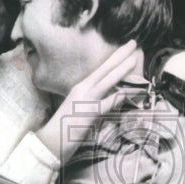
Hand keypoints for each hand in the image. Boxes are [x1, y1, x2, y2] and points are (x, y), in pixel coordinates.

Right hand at [35, 40, 143, 160]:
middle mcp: (83, 89)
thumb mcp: (79, 109)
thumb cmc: (63, 127)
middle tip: (134, 42)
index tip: (125, 48)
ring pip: (107, 81)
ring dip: (121, 69)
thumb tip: (111, 98)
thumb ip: (93, 101)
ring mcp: (86, 100)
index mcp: (80, 87)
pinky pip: (107, 104)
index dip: (114, 58)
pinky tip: (128, 91)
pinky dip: (118, 97)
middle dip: (120, 55)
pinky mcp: (89, 113)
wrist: (50, 140)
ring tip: (134, 59)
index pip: (101, 69)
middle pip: (105, 69)